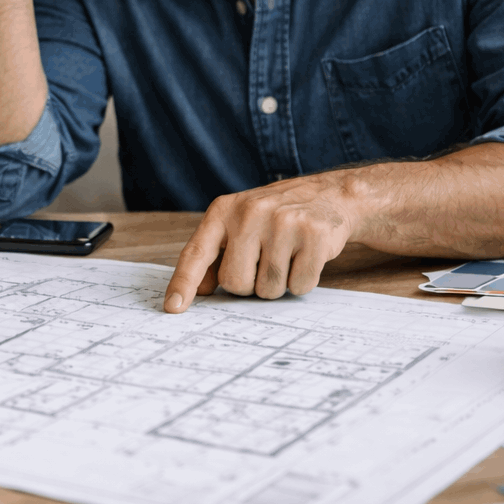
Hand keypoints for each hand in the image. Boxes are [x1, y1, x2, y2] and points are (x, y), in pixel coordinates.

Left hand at [163, 173, 364, 309]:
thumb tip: (198, 291)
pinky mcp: (314, 234)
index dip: (183, 283)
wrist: (330, 195)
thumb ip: (215, 255)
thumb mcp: (239, 224)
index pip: (197, 252)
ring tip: (287, 256)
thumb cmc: (276, 217)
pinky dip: (302, 282)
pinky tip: (306, 257)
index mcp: (224, 210)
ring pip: (268, 289)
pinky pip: (299, 286)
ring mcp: (283, 222)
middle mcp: (250, 213)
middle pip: (235, 283)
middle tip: (265, 263)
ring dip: (278, 285)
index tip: (173, 308)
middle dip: (250, 285)